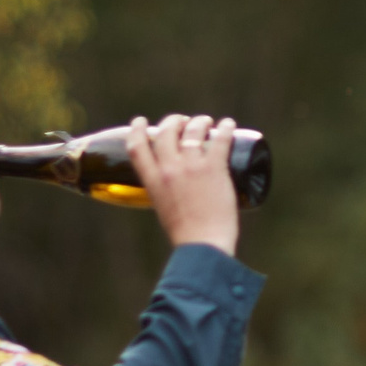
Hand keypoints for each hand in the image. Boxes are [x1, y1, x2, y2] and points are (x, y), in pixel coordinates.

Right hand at [129, 113, 240, 255]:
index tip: (141, 121)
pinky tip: (229, 124)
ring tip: (206, 122)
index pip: (136, 146)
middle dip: (174, 121)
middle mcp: (169, 169)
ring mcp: (192, 166)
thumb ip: (166, 191)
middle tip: (183, 122)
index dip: (137, 129)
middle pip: (166, 131)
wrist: (203, 245)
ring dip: (200, 122)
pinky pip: (221, 139)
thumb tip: (176, 186)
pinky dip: (226, 128)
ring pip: (194, 131)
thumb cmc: (185, 234)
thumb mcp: (163, 207)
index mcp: (152, 180)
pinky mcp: (215, 168)